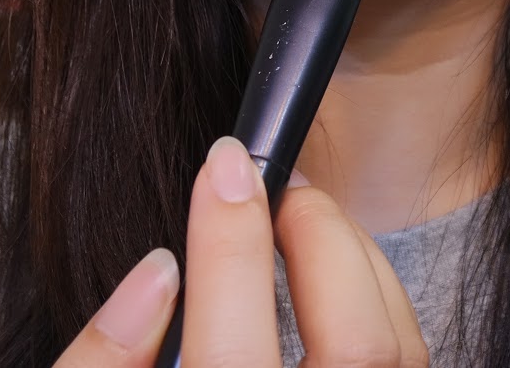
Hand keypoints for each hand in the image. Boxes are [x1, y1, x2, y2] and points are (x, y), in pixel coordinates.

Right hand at [53, 136, 429, 365]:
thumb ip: (100, 361)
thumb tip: (155, 273)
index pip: (235, 343)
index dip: (230, 240)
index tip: (222, 162)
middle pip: (356, 344)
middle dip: (322, 242)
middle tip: (275, 194)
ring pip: (399, 351)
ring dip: (359, 265)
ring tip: (300, 227)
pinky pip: (410, 361)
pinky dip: (380, 304)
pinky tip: (332, 282)